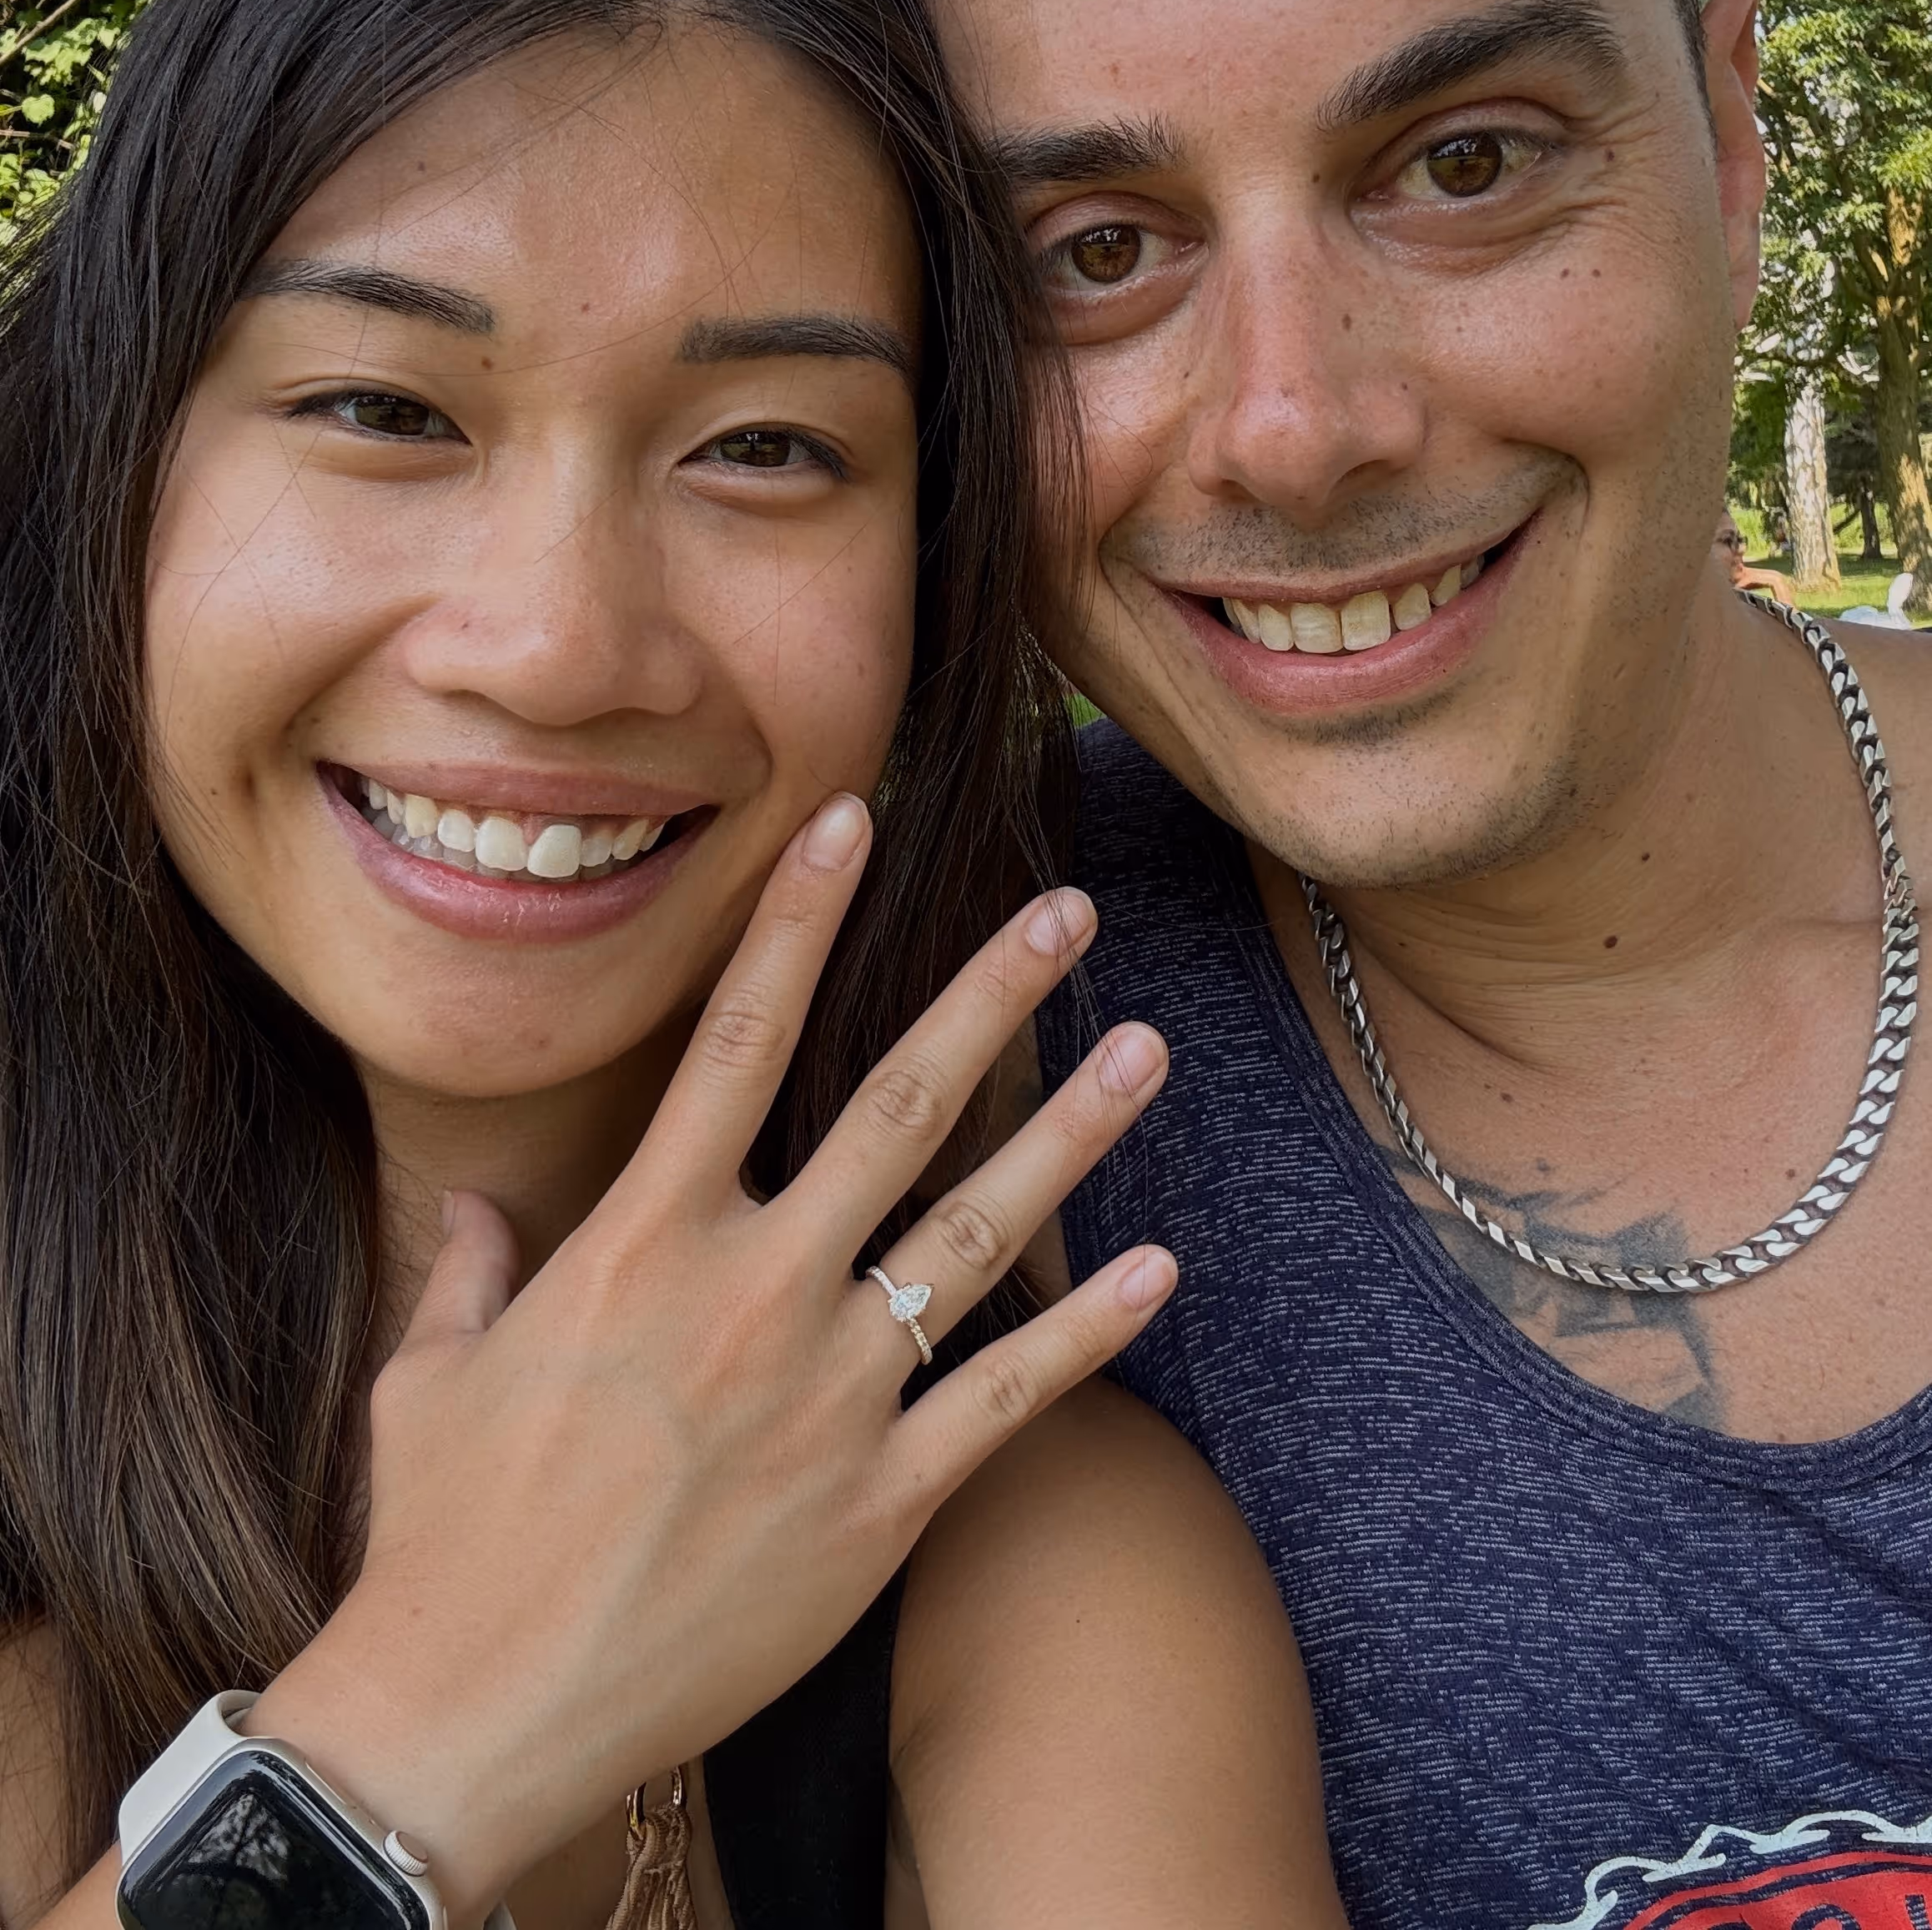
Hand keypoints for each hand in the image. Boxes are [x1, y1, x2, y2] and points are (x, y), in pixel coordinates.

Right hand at [244, 793, 1173, 1923]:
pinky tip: (1157, 1266)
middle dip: (992, 995)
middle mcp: (754, 1291)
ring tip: (1149, 1048)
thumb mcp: (431, 1376)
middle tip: (1068, 911)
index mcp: (643, 1239)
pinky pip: (1007, 1394)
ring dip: (1073, 1133)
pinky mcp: (882, 1502)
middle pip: (898, 1103)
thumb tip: (474, 1207)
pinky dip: (1087, 1329)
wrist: (470, 1717)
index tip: (854, 819)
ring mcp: (830, 1394)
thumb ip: (468, 1267)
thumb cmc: (441, 1539)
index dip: (798, 916)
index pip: (737, 1036)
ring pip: (977, 1230)